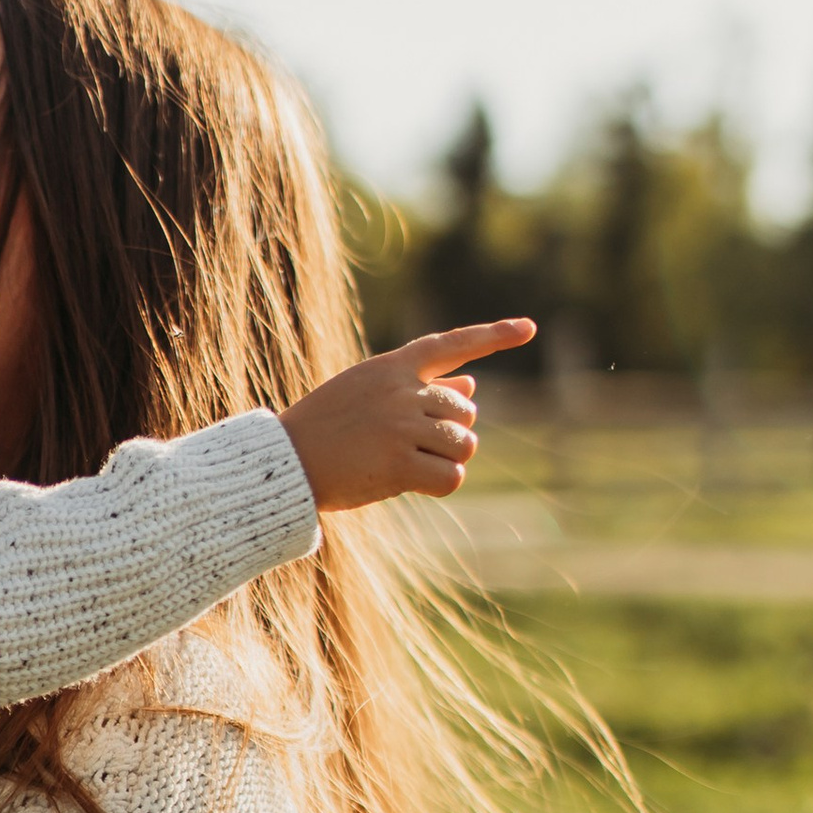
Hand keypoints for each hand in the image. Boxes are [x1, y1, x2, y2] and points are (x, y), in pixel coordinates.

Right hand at [278, 319, 536, 511]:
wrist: (283, 462)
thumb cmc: (324, 429)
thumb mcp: (367, 393)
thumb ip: (417, 386)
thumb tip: (472, 386)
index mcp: (392, 367)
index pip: (451, 344)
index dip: (494, 335)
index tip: (529, 328)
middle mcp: (402, 391)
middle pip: (464, 413)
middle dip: (451, 433)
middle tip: (414, 447)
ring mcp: (401, 427)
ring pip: (463, 444)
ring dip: (448, 459)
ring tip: (412, 464)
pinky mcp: (399, 464)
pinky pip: (450, 476)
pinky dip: (441, 483)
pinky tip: (415, 484)